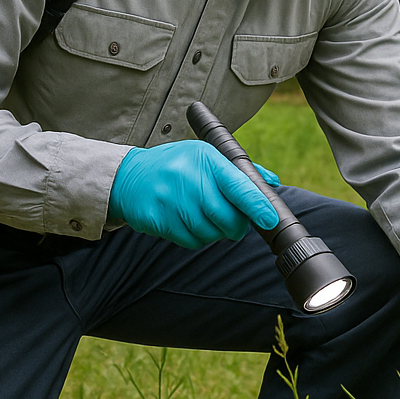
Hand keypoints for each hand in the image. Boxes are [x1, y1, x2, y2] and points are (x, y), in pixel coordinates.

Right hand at [108, 141, 280, 249]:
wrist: (129, 177)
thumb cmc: (175, 166)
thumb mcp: (205, 157)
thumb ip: (238, 172)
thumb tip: (271, 182)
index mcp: (205, 158)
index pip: (239, 186)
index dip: (258, 207)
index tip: (270, 219)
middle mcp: (189, 177)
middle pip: (228, 217)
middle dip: (236, 226)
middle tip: (233, 224)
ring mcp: (172, 200)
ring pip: (211, 233)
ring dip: (214, 232)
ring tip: (202, 217)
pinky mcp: (159, 219)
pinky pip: (192, 241)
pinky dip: (196, 237)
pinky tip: (186, 222)